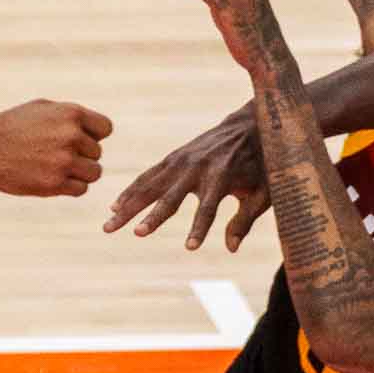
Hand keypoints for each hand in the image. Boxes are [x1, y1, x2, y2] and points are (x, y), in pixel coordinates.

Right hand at [0, 99, 110, 196]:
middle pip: (97, 152)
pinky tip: (55, 179)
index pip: (105, 129)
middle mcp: (71, 136)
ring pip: (94, 172)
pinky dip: (72, 187)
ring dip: (81, 173)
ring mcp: (64, 161)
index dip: (94, 135)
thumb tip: (96, 129)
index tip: (79, 140)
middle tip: (58, 155)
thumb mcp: (44, 109)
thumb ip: (72, 117)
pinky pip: (80, 189)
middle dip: (82, 155)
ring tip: (60, 168)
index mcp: (71, 114)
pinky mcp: (54, 184)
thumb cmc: (13, 126)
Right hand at [103, 107, 270, 250]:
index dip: (200, 227)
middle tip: (136, 234)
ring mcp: (183, 159)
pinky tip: (116, 206)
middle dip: (154, 216)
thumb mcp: (263, 192)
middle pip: (171, 195)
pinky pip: (149, 175)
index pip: (209, 207)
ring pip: (151, 184)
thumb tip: (230, 248)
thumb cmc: (262, 163)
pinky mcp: (175, 156)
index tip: (190, 247)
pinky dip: (132, 189)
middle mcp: (198, 166)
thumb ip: (245, 220)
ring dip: (130, 204)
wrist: (251, 123)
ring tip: (110, 224)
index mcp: (223, 175)